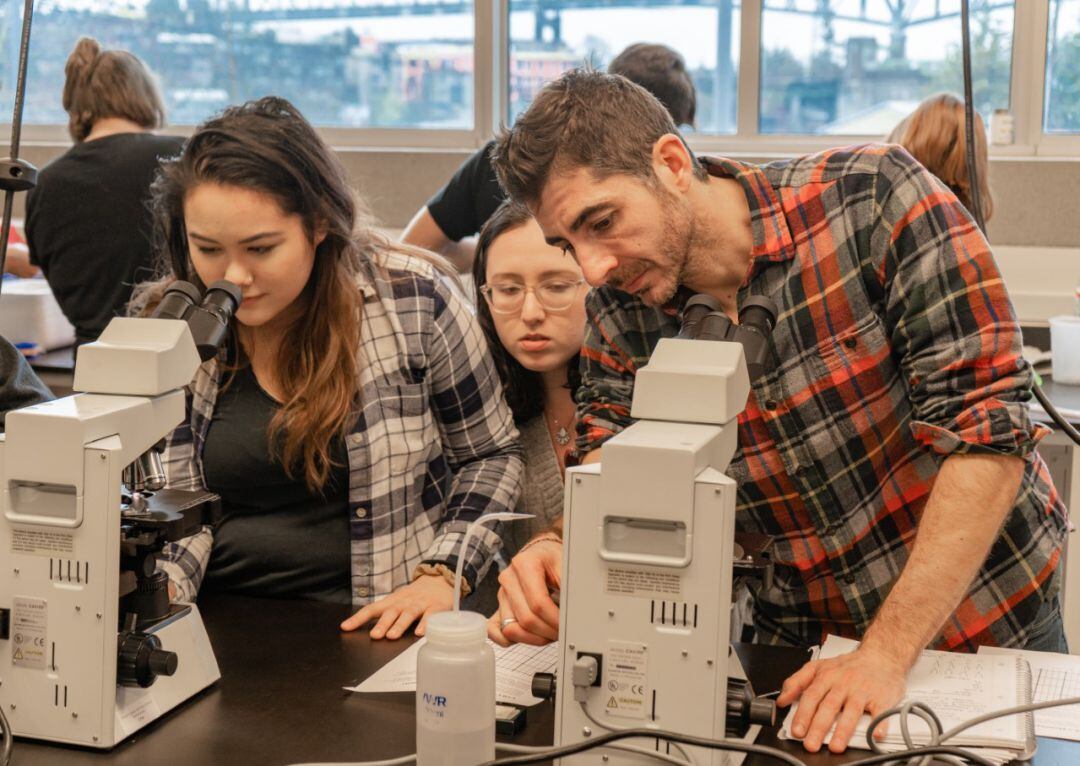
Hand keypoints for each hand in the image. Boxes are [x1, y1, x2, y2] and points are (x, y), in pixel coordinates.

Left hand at [339, 575, 454, 638]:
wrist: (440, 580)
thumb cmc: (415, 596)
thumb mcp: (399, 601)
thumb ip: (385, 615)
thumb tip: (368, 631)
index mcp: (393, 601)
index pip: (373, 608)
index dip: (359, 618)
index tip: (346, 627)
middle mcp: (405, 601)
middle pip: (392, 611)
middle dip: (382, 623)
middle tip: (374, 636)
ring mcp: (421, 603)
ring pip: (409, 613)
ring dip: (400, 624)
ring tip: (392, 636)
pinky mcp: (436, 606)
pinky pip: (430, 615)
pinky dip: (425, 624)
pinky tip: (419, 633)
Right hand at [485, 538, 561, 645]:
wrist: (542, 553)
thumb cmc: (554, 560)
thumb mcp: (566, 565)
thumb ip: (571, 588)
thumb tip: (579, 612)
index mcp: (524, 564)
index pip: (538, 603)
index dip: (555, 620)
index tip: (568, 626)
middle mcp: (509, 578)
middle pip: (526, 619)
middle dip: (548, 632)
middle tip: (563, 631)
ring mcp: (501, 594)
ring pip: (512, 629)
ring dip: (534, 639)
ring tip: (550, 633)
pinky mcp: (498, 606)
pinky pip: (495, 631)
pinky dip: (511, 639)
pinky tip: (529, 636)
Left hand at [776, 645, 906, 753]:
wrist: (880, 656)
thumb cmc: (848, 666)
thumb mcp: (818, 667)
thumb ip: (796, 682)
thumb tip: (782, 700)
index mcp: (826, 676)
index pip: (811, 696)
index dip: (803, 714)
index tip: (797, 731)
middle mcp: (843, 683)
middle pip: (828, 706)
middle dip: (818, 727)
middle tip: (811, 744)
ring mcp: (862, 690)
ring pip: (851, 711)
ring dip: (843, 730)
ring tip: (835, 746)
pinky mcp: (881, 698)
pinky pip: (880, 712)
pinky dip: (878, 723)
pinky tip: (874, 734)